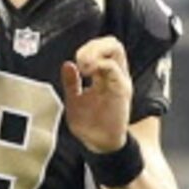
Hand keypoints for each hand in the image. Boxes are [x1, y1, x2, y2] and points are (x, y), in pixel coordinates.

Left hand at [60, 37, 133, 155]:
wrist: (100, 145)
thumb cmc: (89, 124)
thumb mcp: (74, 101)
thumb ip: (71, 83)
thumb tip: (67, 64)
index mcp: (104, 76)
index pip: (102, 48)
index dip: (88, 48)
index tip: (75, 63)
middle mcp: (114, 75)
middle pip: (112, 43)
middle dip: (93, 46)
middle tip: (81, 60)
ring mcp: (119, 80)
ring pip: (116, 48)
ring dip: (96, 51)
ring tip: (84, 65)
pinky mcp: (121, 89)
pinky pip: (114, 67)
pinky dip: (100, 64)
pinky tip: (88, 74)